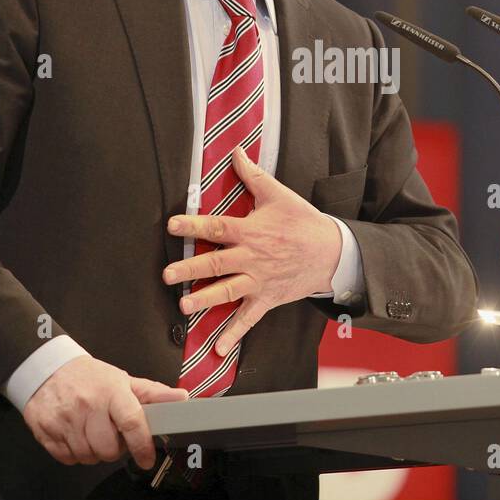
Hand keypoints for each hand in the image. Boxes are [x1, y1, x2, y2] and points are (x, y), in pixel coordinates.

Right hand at [21, 355, 187, 469]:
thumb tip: (181, 398)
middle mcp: (88, 405)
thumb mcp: (123, 380)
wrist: (48, 369)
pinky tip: (76, 435)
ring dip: (93, 451)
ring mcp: (65, 419)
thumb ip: (153, 393)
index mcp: (111, 391)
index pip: (132, 422)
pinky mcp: (46, 431)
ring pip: (88, 457)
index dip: (142, 445)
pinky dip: (74, 453)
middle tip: (110, 433)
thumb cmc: (89, 377)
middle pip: (109, 449)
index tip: (147, 458)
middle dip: (114, 448)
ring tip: (92, 431)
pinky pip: (68, 459)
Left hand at [163, 145, 342, 356]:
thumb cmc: (302, 221)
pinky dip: (233, 335)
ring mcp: (259, 281)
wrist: (332, 252)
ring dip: (204, 299)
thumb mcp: (278, 195)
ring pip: (227, 291)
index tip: (172, 225)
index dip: (194, 225)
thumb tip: (236, 150)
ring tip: (183, 305)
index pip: (217, 226)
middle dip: (190, 268)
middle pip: (216, 262)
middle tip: (168, 274)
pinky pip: (248, 319)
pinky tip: (217, 350)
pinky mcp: (267, 298)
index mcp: (251, 231)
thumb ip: (252, 175)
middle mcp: (252, 257)